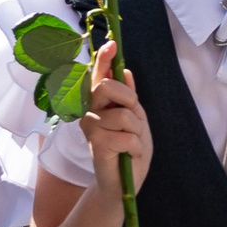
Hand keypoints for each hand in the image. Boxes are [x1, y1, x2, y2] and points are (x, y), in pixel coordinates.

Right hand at [78, 41, 152, 190]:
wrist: (124, 182)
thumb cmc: (129, 149)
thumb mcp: (135, 119)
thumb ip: (128, 97)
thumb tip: (125, 71)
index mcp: (99, 103)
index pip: (99, 75)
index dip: (104, 58)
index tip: (112, 44)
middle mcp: (89, 111)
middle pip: (107, 86)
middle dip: (128, 98)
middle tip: (133, 116)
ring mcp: (90, 127)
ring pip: (124, 114)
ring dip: (137, 132)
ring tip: (130, 144)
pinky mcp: (96, 144)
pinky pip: (128, 136)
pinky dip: (136, 147)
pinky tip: (128, 155)